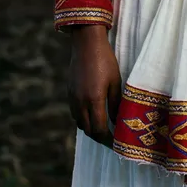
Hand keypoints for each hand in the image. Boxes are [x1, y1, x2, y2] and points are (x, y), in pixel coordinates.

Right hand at [67, 24, 122, 146]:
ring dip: (90, 128)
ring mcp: (72, 98)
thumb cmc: (105, 60)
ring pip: (80, 123)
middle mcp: (80, 102)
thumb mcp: (115, 81)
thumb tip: (117, 122)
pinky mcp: (69, 92)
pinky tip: (92, 113)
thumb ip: (116, 104)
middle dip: (99, 137)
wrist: (86, 43)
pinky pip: (75, 113)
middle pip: (88, 130)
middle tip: (111, 138)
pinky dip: (83, 118)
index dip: (108, 140)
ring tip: (103, 127)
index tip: (117, 143)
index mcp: (93, 100)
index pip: (99, 130)